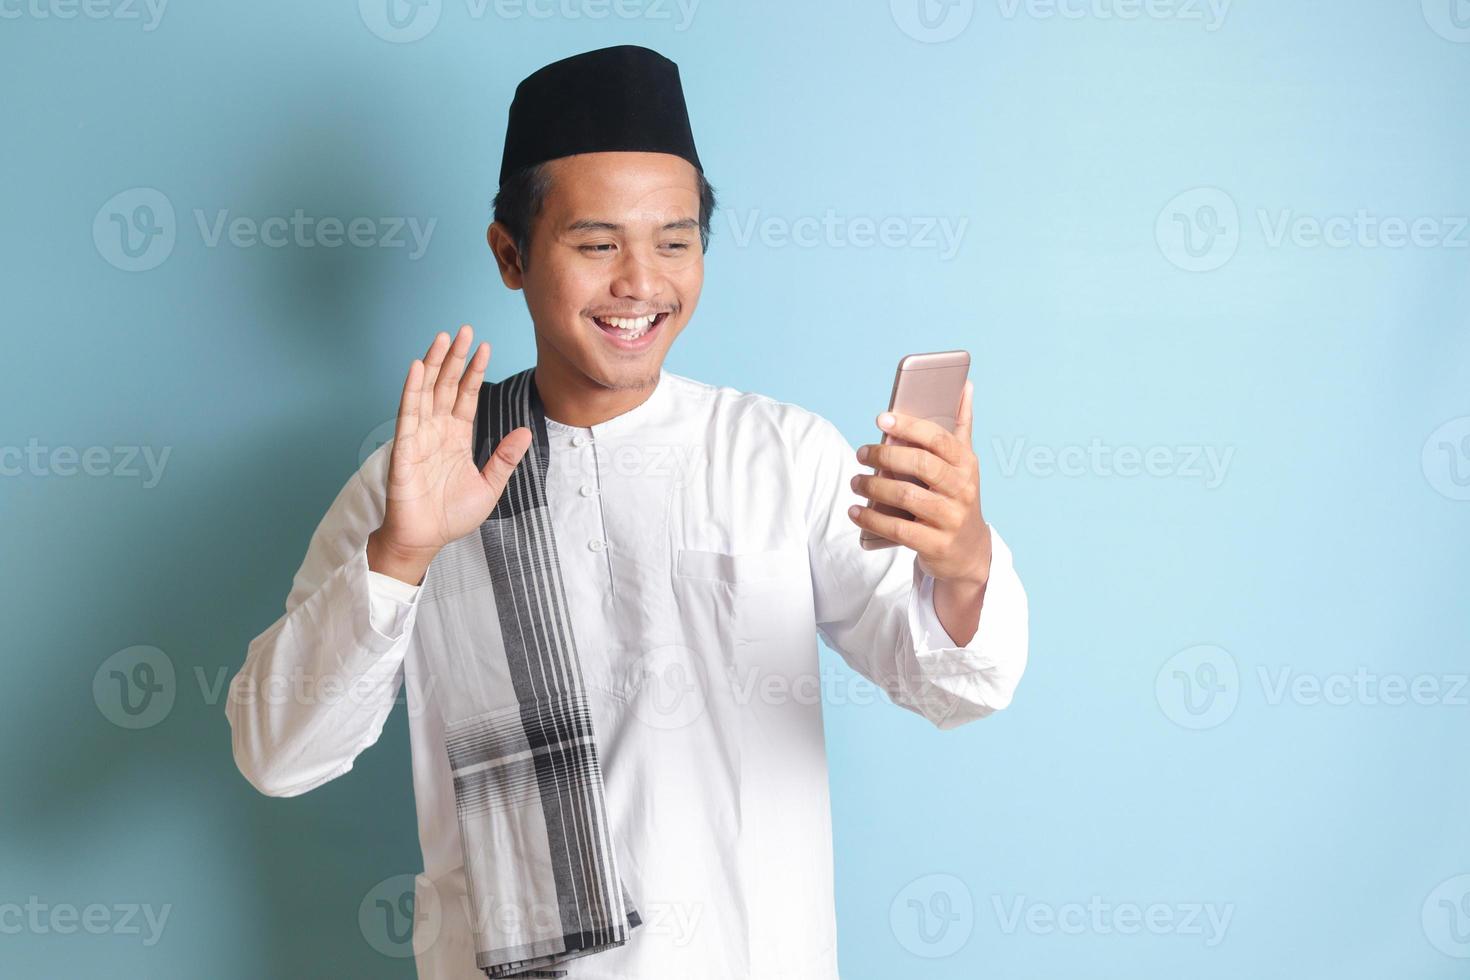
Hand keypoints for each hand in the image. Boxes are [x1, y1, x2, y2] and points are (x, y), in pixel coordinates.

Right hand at [366, 326, 531, 584]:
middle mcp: (437, 430)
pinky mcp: (405, 447)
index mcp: (456, 437)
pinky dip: (412, 389)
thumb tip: (525, 433)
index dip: (474, 371)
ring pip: (427, 391)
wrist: (426, 539)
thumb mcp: (490, 486)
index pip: (467, 396)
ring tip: (443, 337)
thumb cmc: (452, 515)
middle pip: (447, 385)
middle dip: (456, 357)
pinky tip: (418, 367)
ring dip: (434, 363)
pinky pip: (408, 412)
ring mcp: (420, 436)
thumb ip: (505, 458)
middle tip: (464, 329)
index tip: (484, 347)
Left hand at [846, 379, 991, 587]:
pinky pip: (898, 530)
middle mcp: (963, 489)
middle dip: (885, 456)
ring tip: (855, 481)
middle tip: (860, 453)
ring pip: (906, 496)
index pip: (937, 438)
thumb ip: (961, 425)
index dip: (908, 426)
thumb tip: (966, 385)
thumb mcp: (964, 463)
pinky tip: (855, 511)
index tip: (880, 419)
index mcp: (967, 464)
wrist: (968, 550)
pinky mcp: (936, 544)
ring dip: (873, 487)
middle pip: (920, 465)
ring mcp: (951, 518)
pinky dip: (872, 519)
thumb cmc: (957, 496)